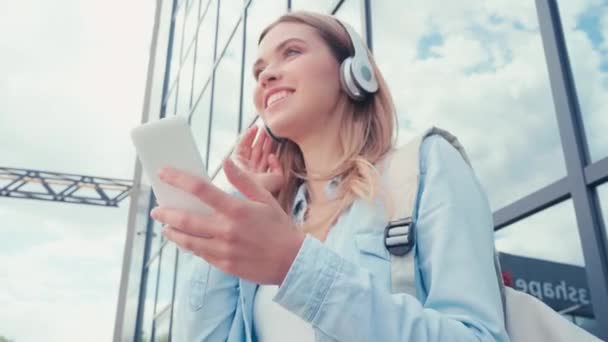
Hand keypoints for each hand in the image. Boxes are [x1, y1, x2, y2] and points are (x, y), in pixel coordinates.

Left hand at [150, 158, 304, 284]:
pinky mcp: (224, 265)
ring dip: (172, 232)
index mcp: (238, 210)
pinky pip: (200, 254)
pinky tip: (183, 240)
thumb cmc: (280, 227)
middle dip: (166, 213)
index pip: (201, 190)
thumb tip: (227, 161)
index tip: (164, 173)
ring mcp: (224, 250)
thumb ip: (243, 181)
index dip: (178, 179)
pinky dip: (188, 245)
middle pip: (187, 219)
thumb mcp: (265, 199)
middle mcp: (227, 230)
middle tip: (156, 209)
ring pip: (188, 240)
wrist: (292, 262)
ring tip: (165, 227)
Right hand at [233, 125, 283, 195]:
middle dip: (263, 140)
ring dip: (255, 137)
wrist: (249, 189)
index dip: (270, 146)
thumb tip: (272, 156)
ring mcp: (243, 165)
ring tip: (260, 127)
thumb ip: (278, 166)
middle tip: (268, 129)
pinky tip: (252, 129)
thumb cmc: (265, 187)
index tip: (275, 136)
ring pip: (250, 148)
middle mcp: (252, 169)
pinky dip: (246, 137)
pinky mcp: (235, 160)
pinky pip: (241, 146)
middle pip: (258, 151)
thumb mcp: (278, 178)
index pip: (266, 157)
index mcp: (261, 175)